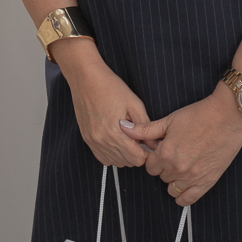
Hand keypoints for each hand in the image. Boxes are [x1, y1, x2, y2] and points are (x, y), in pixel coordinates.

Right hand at [55, 42, 151, 168]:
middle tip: (140, 139)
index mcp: (115, 133)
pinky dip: (112, 154)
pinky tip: (116, 142)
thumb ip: (145, 126)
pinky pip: (103, 158)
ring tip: (128, 139)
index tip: (149, 143)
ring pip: (115, 162)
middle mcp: (102, 141)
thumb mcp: (134, 104)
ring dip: (124, 155)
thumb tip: (155, 143)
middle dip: (137, 154)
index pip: (137, 159)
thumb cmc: (110, 87)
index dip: (146, 153)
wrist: (86, 78)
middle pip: (127, 162)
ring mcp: (93, 141)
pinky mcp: (87, 139)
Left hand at [127, 87, 241, 205]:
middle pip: (161, 176)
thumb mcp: (169, 120)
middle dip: (164, 167)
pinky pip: (189, 199)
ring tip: (180, 167)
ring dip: (173, 180)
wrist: (227, 116)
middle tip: (173, 156)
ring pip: (172, 189)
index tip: (161, 152)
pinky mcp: (207, 181)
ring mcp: (193, 177)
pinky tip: (183, 188)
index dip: (154, 159)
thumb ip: (145, 129)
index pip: (150, 167)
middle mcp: (177, 168)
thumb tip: (123, 126)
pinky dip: (183, 197)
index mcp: (165, 153)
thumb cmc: (199, 115)